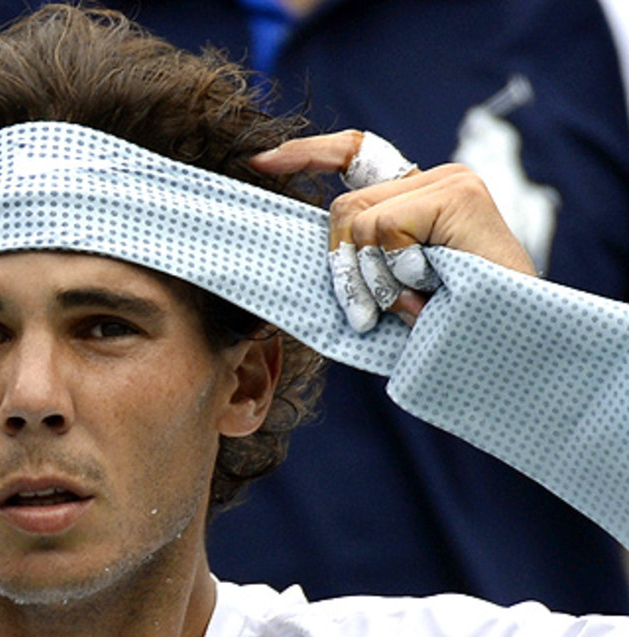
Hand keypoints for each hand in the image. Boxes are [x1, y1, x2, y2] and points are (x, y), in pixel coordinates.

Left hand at [250, 130, 534, 329]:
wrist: (512, 344)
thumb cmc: (450, 328)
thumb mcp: (392, 293)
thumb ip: (362, 263)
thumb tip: (313, 254)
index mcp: (415, 198)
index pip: (354, 153)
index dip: (306, 153)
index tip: (261, 162)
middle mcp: (433, 179)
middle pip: (343, 209)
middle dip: (343, 268)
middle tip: (365, 313)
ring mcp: (448, 182)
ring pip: (359, 221)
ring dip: (371, 278)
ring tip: (409, 306)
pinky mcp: (457, 195)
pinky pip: (385, 230)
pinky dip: (394, 272)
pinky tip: (425, 291)